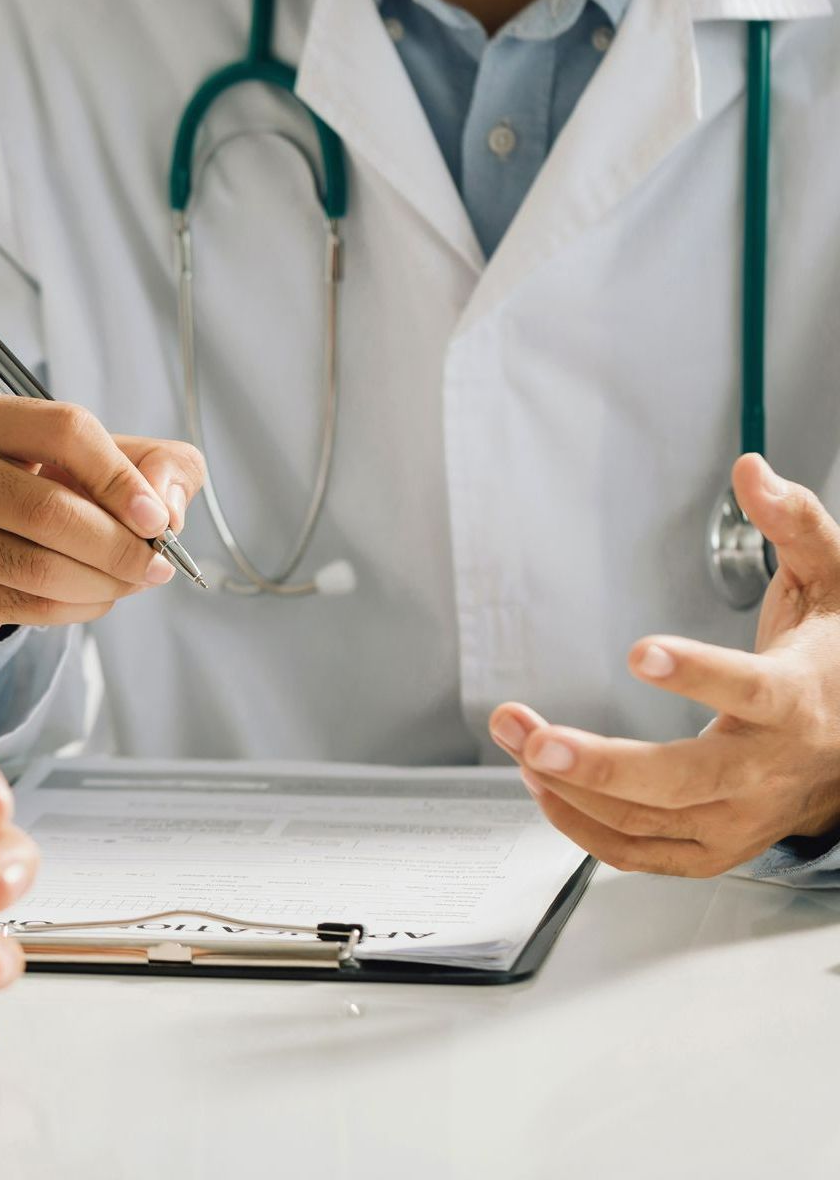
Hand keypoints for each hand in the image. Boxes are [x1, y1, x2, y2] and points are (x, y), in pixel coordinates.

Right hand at [0, 396, 205, 640]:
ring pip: (39, 568)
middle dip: (119, 546)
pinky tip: (97, 596)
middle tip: (156, 565)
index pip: (65, 431)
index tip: (156, 517)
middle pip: (49, 510)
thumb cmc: (35, 488)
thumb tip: (167, 511)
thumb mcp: (94, 458)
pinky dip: (79, 608)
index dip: (120, 476)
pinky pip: (27, 606)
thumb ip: (154, 464)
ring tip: (133, 580)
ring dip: (104, 582)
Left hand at [490, 454, 839, 878]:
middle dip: (600, 763)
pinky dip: (585, 829)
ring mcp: (742, 817)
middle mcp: (769, 769)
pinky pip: (642, 853)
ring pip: (649, 821)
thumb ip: (795, 524)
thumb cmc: (837, 662)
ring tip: (516, 737)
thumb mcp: (832, 582)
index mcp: (800, 700)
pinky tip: (543, 788)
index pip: (753, 691)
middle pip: (684, 779)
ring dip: (571, 787)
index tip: (641, 650)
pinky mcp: (715, 845)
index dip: (698, 673)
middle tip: (533, 736)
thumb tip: (752, 471)